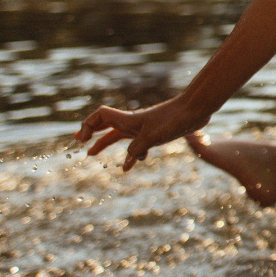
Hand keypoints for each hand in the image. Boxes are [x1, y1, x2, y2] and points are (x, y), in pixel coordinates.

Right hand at [76, 95, 211, 172]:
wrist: (196, 110)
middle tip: (79, 143)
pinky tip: (129, 166)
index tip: (82, 140)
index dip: (88, 125)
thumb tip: (129, 160)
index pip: (100, 117)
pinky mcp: (155, 134)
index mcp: (129, 120)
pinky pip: (136, 146)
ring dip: (105, 143)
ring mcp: (144, 128)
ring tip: (93, 153)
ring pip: (119, 136)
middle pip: (106, 126)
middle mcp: (133, 123)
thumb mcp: (153, 136)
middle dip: (91, 134)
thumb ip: (138, 148)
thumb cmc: (174, 119)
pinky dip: (130, 156)